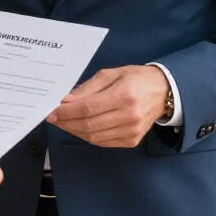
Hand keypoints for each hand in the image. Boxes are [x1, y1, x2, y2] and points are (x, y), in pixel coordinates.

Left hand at [46, 65, 168, 147]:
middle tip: (53, 118)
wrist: (162, 91)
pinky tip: (79, 128)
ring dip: (74, 131)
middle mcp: (129, 115)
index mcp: (124, 95)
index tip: (52, 111)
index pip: (88, 108)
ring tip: (64, 123)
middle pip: (89, 124)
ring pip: (94, 136)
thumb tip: (66, 100)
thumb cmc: (136, 79)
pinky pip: (103, 142)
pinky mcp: (132, 140)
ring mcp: (132, 130)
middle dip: (66, 122)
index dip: (67, 112)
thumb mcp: (110, 74)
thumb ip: (87, 88)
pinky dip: (88, 136)